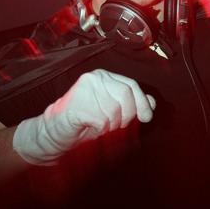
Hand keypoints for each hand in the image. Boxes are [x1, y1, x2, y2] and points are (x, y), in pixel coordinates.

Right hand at [13, 69, 155, 164]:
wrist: (58, 132)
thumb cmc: (87, 121)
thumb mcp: (114, 111)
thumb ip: (132, 104)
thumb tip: (152, 103)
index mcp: (105, 76)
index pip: (131, 85)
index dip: (142, 102)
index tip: (146, 118)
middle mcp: (95, 78)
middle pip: (126, 95)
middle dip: (127, 115)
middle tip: (117, 126)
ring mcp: (85, 89)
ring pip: (114, 110)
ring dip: (112, 125)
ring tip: (101, 126)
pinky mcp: (77, 104)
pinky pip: (102, 120)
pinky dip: (101, 130)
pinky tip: (92, 127)